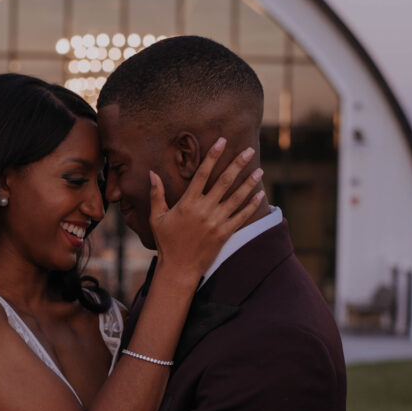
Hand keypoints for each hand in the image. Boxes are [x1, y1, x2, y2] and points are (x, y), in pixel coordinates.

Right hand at [150, 139, 263, 279]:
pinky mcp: (225, 234)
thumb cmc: (166, 242)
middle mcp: (204, 210)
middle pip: (224, 182)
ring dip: (249, 183)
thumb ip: (156, 194)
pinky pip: (241, 216)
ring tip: (259, 170)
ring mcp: (216, 222)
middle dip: (237, 164)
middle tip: (249, 150)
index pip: (202, 174)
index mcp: (187, 203)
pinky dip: (251, 205)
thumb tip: (151, 173)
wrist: (179, 268)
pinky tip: (260, 194)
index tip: (222, 141)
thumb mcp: (157, 218)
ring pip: (236, 198)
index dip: (213, 156)